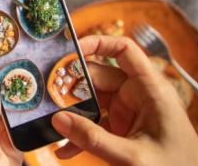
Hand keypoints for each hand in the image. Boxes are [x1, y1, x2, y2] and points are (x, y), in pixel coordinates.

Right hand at [52, 36, 197, 165]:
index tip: (70, 49)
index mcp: (150, 89)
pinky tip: (64, 148)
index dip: (97, 43)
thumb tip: (58, 119)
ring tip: (50, 122)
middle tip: (47, 95)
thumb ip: (94, 139)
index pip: (124, 51)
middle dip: (72, 86)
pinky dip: (79, 134)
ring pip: (92, 102)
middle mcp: (139, 96)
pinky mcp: (123, 131)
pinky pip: (95, 125)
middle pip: (98, 77)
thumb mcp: (133, 156)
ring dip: (72, 113)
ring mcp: (129, 113)